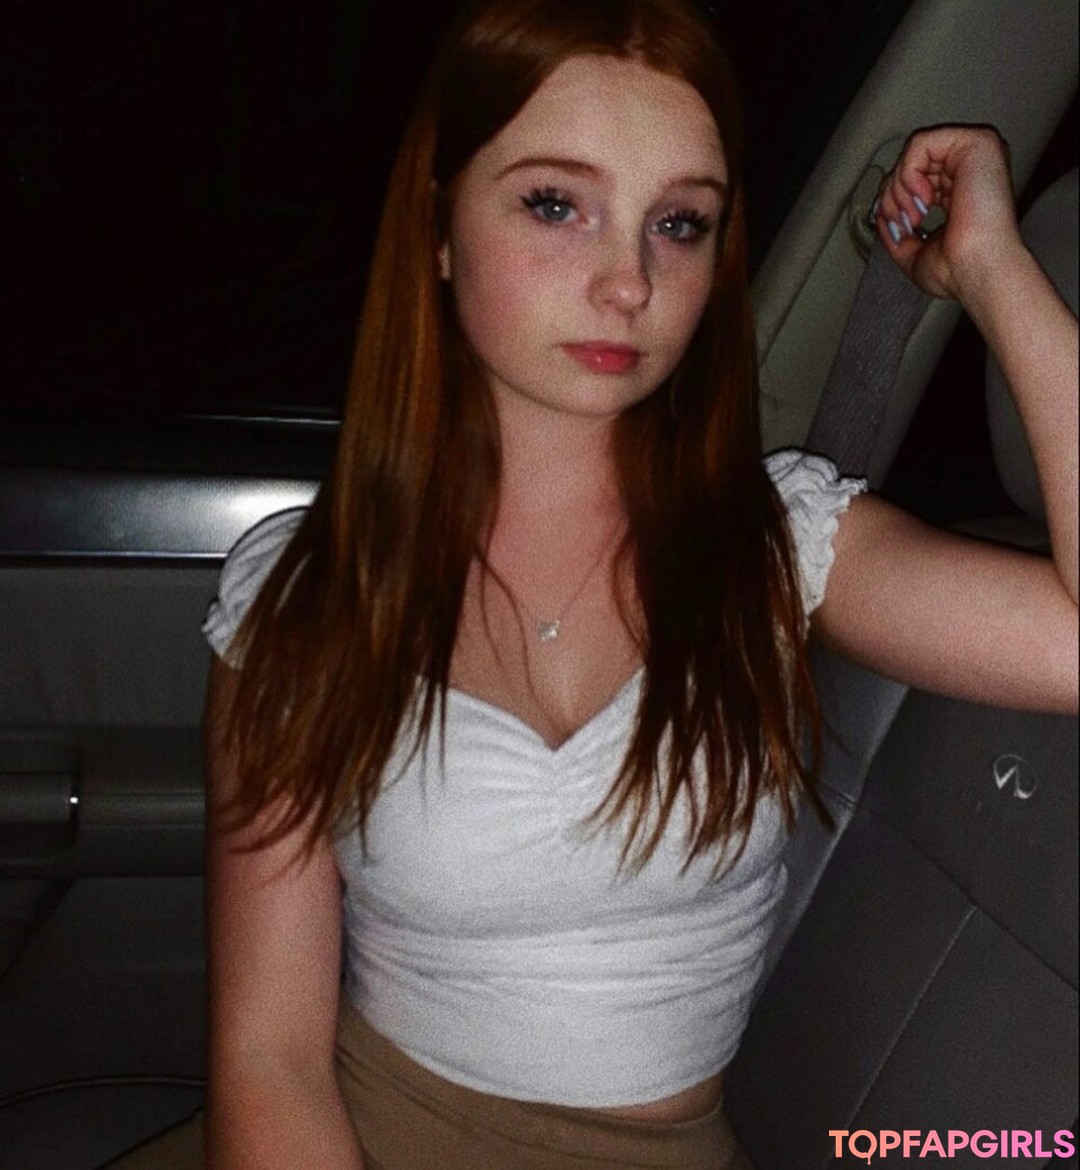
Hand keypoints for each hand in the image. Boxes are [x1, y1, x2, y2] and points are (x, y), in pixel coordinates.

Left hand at [872, 125, 1022, 301]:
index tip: (900, 229)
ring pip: (914, 152)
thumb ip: (899, 231)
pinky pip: (922, 143)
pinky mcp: (979, 142)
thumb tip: (882, 215)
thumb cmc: (958, 271)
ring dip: (900, 189)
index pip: (916, 177)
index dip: (895, 200)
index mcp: (962, 189)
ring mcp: (977, 153)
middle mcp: (972, 168)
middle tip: (904, 224)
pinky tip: (924, 200)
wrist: (979, 272)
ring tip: (915, 216)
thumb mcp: (915, 252)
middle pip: (911, 163)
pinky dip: (909, 173)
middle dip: (893, 196)